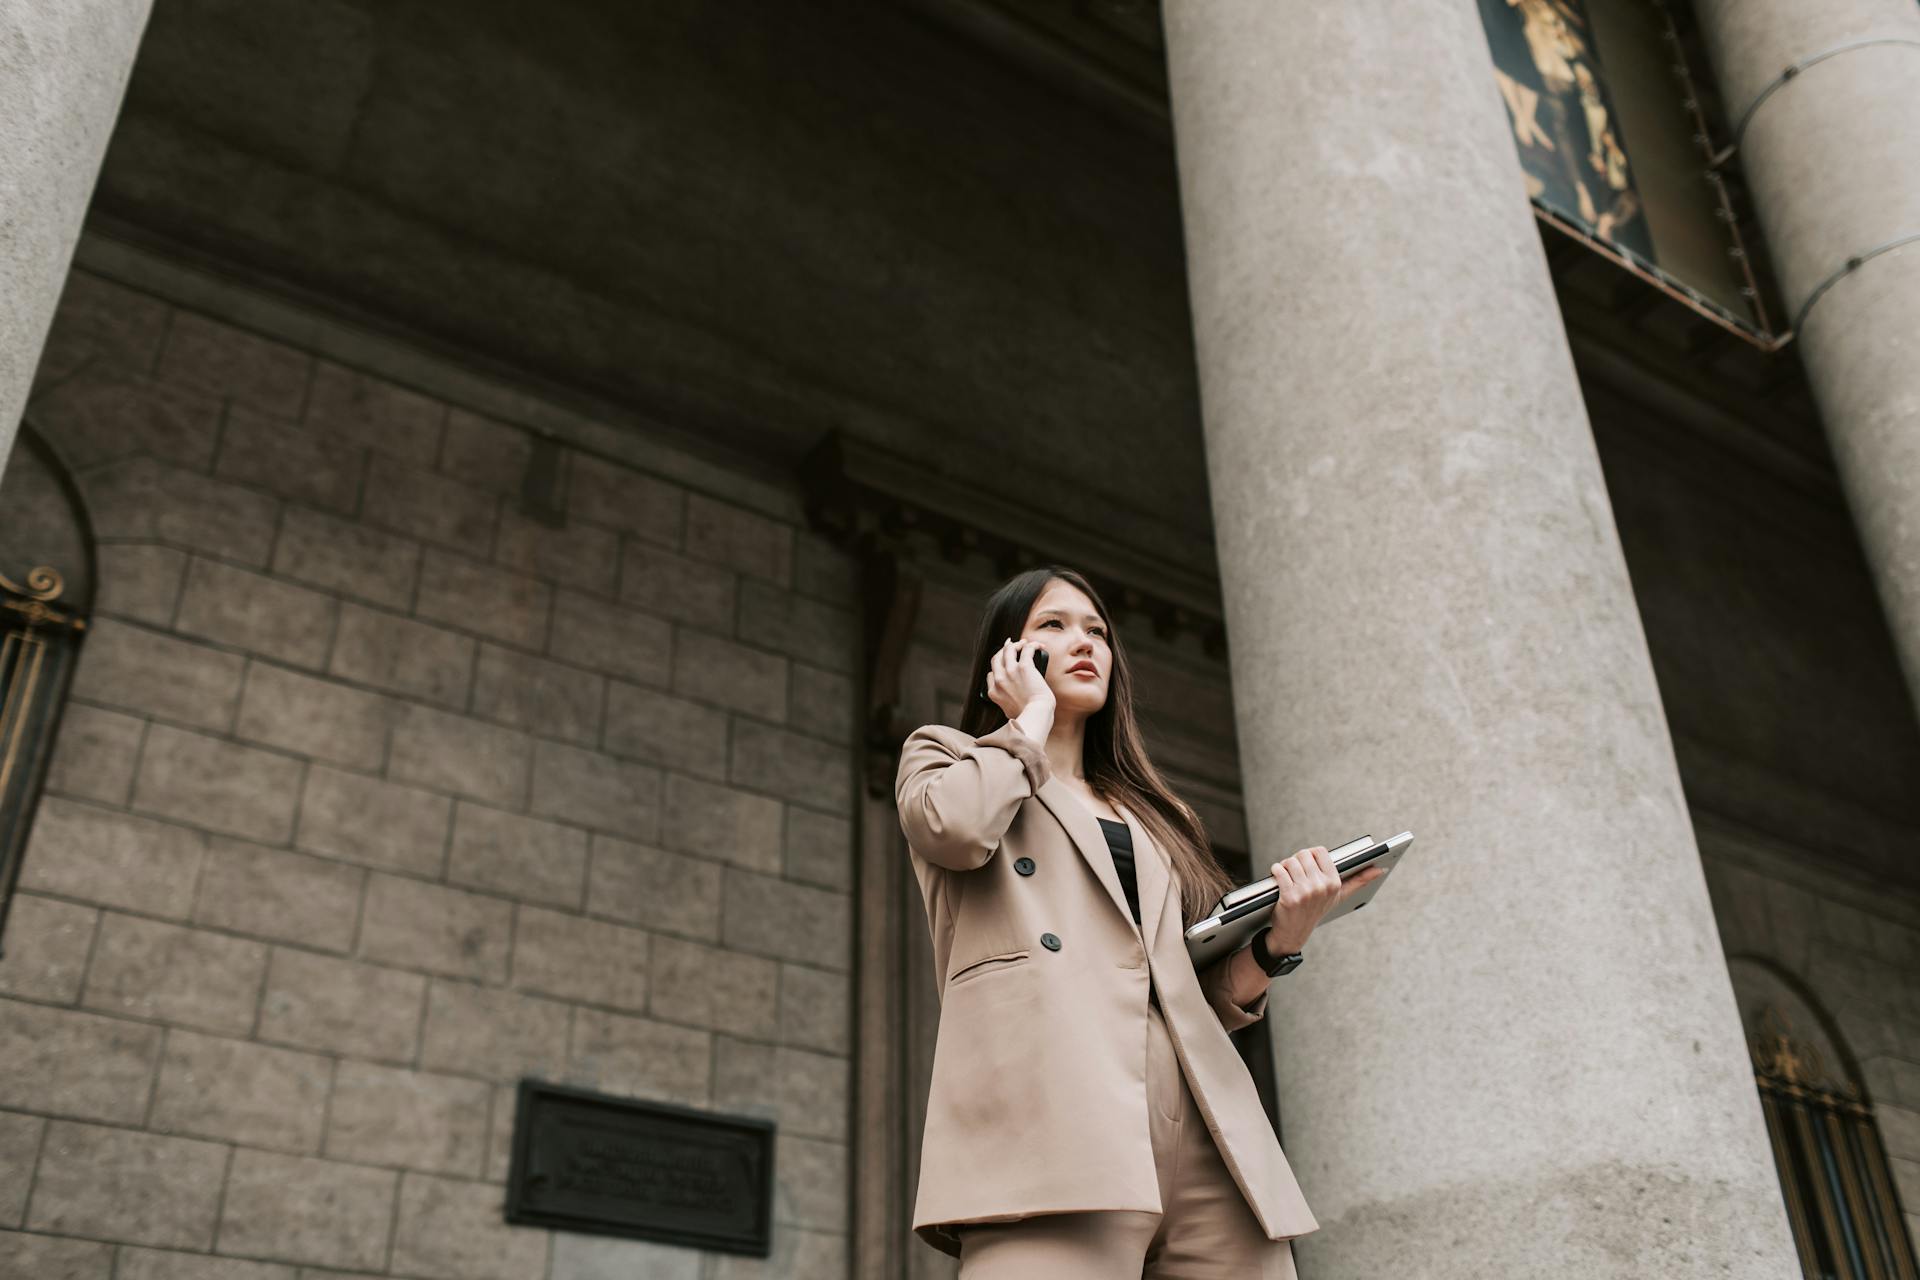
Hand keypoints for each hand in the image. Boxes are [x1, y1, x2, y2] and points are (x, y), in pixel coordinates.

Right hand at [985, 637, 1055, 722]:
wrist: (1036, 714)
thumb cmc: (1028, 716)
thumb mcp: (1008, 712)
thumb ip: (1006, 704)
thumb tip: (1011, 701)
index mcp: (993, 692)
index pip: (990, 674)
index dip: (998, 667)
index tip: (1005, 665)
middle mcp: (999, 680)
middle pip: (996, 658)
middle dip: (1003, 650)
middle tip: (1011, 645)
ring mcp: (1010, 672)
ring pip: (1008, 650)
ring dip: (1016, 644)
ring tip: (1024, 643)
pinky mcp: (1024, 667)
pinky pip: (1026, 649)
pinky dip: (1031, 645)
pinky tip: (1037, 646)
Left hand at [1263, 847, 1386, 954]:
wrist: (1294, 933)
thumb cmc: (1316, 910)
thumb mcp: (1339, 896)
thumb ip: (1359, 880)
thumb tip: (1381, 869)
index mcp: (1334, 883)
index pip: (1320, 851)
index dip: (1310, 854)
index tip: (1307, 864)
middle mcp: (1322, 887)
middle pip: (1303, 854)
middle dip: (1296, 860)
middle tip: (1294, 871)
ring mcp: (1306, 892)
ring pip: (1290, 861)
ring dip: (1284, 866)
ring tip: (1286, 876)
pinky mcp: (1290, 896)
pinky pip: (1279, 871)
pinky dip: (1275, 871)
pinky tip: (1277, 877)